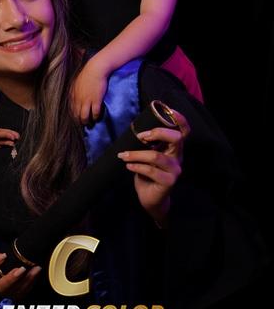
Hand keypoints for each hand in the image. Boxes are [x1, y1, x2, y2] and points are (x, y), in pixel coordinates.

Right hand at [0, 250, 40, 299]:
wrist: (13, 263)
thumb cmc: (6, 255)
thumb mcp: (1, 249)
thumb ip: (4, 248)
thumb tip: (12, 244)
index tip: (4, 255)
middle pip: (1, 286)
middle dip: (11, 279)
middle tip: (22, 269)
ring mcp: (7, 291)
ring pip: (15, 291)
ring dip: (26, 280)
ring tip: (35, 269)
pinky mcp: (17, 294)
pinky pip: (24, 291)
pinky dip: (32, 281)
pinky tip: (37, 271)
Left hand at [71, 59, 107, 124]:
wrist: (96, 68)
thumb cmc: (87, 74)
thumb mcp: (76, 83)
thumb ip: (74, 92)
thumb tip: (74, 98)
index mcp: (72, 95)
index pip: (70, 110)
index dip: (74, 116)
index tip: (77, 119)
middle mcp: (78, 99)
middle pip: (76, 115)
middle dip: (79, 121)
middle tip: (83, 124)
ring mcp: (87, 100)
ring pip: (85, 117)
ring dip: (87, 121)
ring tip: (90, 123)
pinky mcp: (96, 100)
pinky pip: (95, 113)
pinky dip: (96, 117)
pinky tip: (97, 117)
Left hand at [117, 109, 188, 225]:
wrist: (150, 198)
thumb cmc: (148, 173)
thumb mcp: (149, 155)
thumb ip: (149, 144)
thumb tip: (136, 129)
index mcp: (175, 148)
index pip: (184, 131)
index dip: (180, 119)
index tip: (168, 110)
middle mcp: (178, 157)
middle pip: (176, 138)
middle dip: (157, 133)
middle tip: (141, 136)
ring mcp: (175, 170)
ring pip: (156, 156)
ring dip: (136, 154)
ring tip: (123, 155)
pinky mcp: (168, 182)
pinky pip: (150, 170)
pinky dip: (136, 166)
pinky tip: (128, 165)